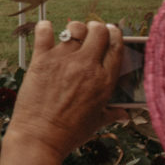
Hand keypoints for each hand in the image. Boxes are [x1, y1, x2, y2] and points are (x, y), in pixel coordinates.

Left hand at [0, 20, 126, 164]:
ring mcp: (63, 61)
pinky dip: (45, 28)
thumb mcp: (96, 123)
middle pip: (98, 31)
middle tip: (90, 33)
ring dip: (74, 28)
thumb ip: (111, 113)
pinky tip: (46, 29)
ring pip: (74, 29)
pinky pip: (44, 32)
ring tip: (70, 34)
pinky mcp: (41, 60)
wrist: (39, 137)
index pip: (116, 46)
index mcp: (104, 81)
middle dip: (96, 28)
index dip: (115, 35)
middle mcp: (87, 66)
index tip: (110, 32)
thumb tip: (124, 114)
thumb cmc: (69, 133)